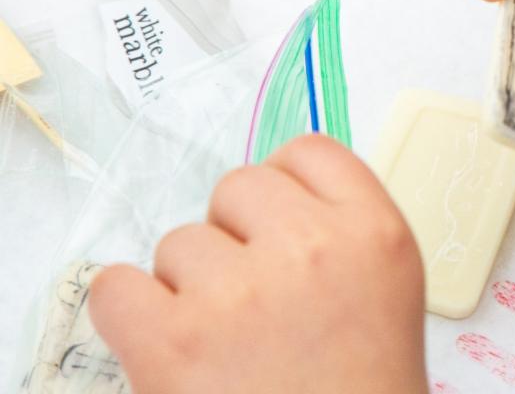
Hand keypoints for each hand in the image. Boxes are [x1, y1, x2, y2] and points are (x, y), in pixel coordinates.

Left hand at [89, 135, 427, 393]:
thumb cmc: (364, 388)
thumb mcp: (390, 289)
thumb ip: (343, 231)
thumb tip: (273, 204)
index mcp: (374, 233)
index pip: (309, 152)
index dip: (285, 185)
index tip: (275, 220)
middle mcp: (311, 248)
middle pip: (239, 185)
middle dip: (236, 233)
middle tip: (252, 292)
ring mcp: (238, 291)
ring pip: (180, 241)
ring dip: (191, 284)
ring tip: (225, 340)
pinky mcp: (172, 339)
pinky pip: (117, 286)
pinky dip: (130, 313)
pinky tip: (166, 343)